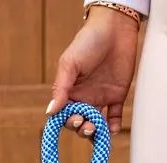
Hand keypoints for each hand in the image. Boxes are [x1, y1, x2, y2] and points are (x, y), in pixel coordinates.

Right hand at [47, 6, 138, 137]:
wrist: (115, 27)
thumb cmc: (87, 42)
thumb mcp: (69, 64)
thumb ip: (60, 89)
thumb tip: (50, 112)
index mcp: (69, 92)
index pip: (64, 115)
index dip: (67, 122)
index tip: (74, 120)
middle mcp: (83, 98)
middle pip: (79, 123)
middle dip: (81, 128)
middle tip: (86, 125)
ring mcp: (100, 98)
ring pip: (95, 124)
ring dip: (95, 131)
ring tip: (96, 129)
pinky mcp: (117, 96)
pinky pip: (114, 117)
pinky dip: (113, 127)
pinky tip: (112, 129)